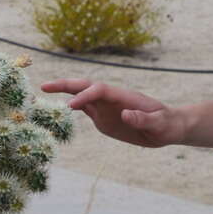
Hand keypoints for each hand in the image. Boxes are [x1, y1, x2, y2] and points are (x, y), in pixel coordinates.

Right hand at [40, 79, 186, 148]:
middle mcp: (111, 99)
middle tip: (44, 86)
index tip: (70, 107)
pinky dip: (71, 107)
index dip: (84, 96)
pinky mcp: (104, 119)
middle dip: (65, 85)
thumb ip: (143, 119)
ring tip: (43, 92)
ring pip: (82, 97)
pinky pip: (85, 110)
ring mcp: (106, 108)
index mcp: (123, 96)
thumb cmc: (167, 124)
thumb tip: (125, 114)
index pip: (98, 90)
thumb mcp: (159, 123)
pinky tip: (58, 110)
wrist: (169, 128)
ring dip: (64, 93)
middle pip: (85, 86)